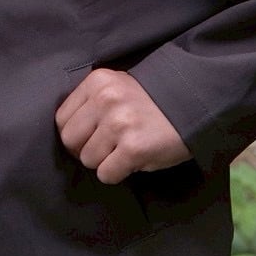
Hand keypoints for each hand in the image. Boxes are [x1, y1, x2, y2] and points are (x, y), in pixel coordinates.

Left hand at [55, 69, 192, 183]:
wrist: (194, 104)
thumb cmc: (151, 101)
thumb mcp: (117, 87)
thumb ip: (92, 103)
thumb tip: (69, 133)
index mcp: (97, 82)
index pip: (61, 119)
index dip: (75, 133)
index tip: (90, 137)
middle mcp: (105, 100)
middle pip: (69, 140)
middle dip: (85, 149)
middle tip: (106, 148)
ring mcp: (118, 124)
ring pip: (88, 159)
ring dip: (104, 161)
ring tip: (124, 150)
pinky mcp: (133, 148)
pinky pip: (106, 174)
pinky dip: (117, 173)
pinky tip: (133, 160)